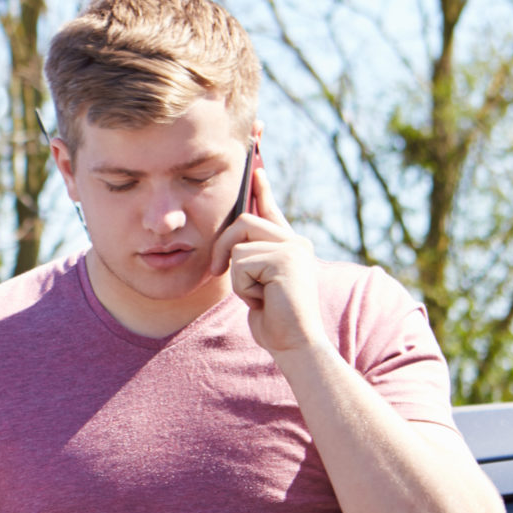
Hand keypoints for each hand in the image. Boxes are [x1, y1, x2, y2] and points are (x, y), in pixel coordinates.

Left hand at [209, 165, 325, 356]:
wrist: (294, 343)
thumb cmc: (274, 319)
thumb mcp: (257, 285)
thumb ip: (252, 261)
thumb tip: (233, 244)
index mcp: (290, 246)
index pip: (271, 211)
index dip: (261, 190)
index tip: (256, 169)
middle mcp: (295, 242)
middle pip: (243, 222)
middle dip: (222, 247)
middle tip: (217, 270)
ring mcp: (292, 249)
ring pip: (239, 244)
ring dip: (236, 276)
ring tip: (257, 295)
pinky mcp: (285, 259)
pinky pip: (241, 263)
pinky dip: (242, 286)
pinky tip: (262, 300)